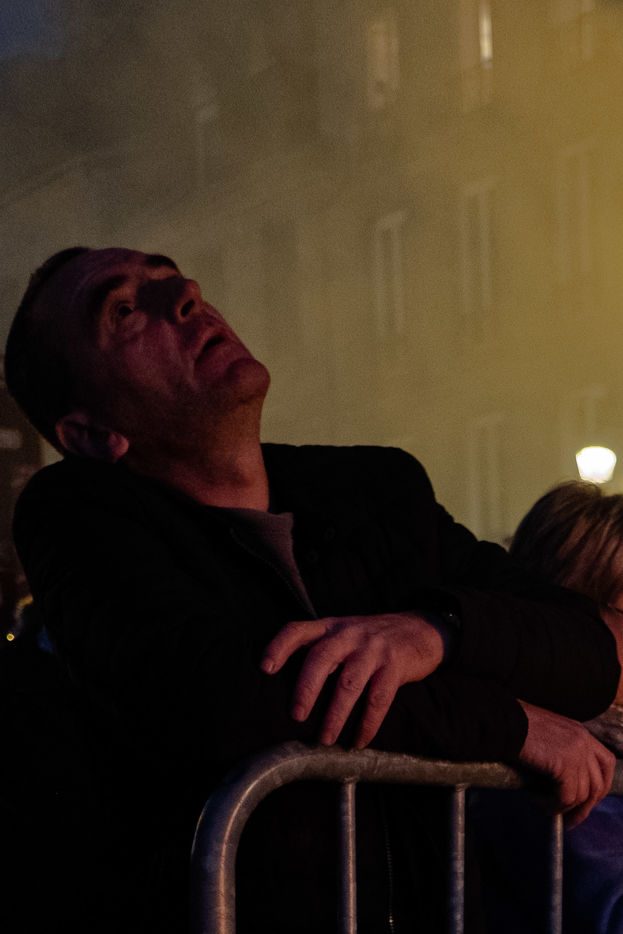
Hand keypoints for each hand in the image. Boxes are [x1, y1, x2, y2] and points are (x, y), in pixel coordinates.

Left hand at [261, 612, 448, 747]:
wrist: (420, 630)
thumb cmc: (372, 640)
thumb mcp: (344, 634)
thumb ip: (321, 651)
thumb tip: (289, 692)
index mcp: (330, 627)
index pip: (298, 630)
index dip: (278, 647)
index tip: (265, 668)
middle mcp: (348, 634)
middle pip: (320, 658)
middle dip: (306, 688)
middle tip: (296, 716)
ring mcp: (373, 648)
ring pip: (348, 683)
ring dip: (335, 714)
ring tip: (325, 739)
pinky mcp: (395, 665)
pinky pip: (378, 698)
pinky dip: (368, 723)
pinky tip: (359, 740)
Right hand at [518, 700, 614, 827]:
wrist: (502, 720)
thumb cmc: (514, 725)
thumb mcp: (546, 733)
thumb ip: (559, 750)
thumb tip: (560, 778)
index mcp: (579, 731)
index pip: (606, 763)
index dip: (600, 786)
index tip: (587, 801)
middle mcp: (583, 740)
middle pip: (598, 783)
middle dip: (586, 807)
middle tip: (571, 820)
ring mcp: (576, 752)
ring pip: (582, 794)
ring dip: (564, 808)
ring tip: (545, 808)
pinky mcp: (564, 764)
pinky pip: (566, 797)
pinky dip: (554, 805)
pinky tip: (538, 801)